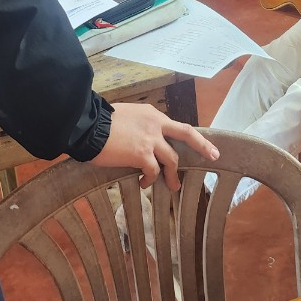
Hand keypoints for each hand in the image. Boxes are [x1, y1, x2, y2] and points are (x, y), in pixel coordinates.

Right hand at [89, 103, 218, 190]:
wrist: (88, 126)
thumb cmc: (99, 122)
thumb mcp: (125, 116)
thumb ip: (138, 126)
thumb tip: (139, 139)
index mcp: (152, 114)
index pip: (176, 125)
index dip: (191, 135)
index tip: (203, 142)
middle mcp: (156, 124)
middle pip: (186, 135)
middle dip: (202, 147)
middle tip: (213, 156)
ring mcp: (150, 139)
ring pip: (171, 159)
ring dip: (172, 174)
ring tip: (172, 186)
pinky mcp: (141, 155)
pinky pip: (153, 171)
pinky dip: (150, 179)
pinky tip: (144, 183)